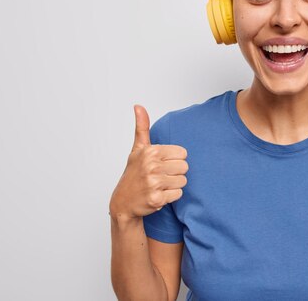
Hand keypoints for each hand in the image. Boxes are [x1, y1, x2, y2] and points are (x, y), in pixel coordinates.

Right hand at [109, 105, 188, 219]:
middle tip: (161, 176)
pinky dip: (171, 196)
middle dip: (175, 172)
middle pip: (185, 167)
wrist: (123, 202)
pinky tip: (159, 195)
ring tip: (159, 185)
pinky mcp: (156, 199)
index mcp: (150, 151)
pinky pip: (178, 194)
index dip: (174, 159)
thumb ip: (142, 127)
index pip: (183, 153)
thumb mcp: (137, 149)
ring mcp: (153, 183)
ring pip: (183, 181)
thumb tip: (138, 106)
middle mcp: (151, 166)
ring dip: (173, 185)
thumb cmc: (133, 173)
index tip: (162, 164)